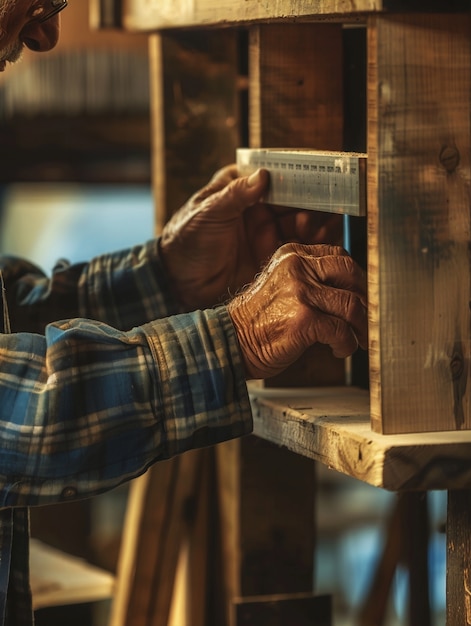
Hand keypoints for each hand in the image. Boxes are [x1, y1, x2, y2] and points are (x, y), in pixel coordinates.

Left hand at [159, 165, 341, 310]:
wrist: (180, 285)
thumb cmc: (186, 241)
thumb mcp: (208, 213)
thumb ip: (235, 194)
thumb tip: (263, 175)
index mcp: (242, 188)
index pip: (275, 174)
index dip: (297, 173)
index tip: (315, 177)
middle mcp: (260, 207)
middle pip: (297, 197)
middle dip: (311, 200)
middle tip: (312, 210)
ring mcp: (269, 232)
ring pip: (305, 221)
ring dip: (316, 222)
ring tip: (312, 228)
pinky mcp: (275, 257)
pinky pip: (303, 247)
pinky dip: (316, 244)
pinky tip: (320, 243)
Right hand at [227, 243, 367, 379]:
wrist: (230, 342)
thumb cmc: (257, 322)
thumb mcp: (282, 286)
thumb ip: (311, 281)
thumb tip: (352, 293)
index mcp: (292, 255)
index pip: (338, 256)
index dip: (354, 279)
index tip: (360, 296)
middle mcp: (296, 267)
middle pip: (350, 274)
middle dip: (364, 299)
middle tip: (366, 318)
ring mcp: (301, 291)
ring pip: (352, 304)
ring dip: (360, 327)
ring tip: (356, 339)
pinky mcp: (304, 318)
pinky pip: (342, 330)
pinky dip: (347, 344)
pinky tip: (339, 349)